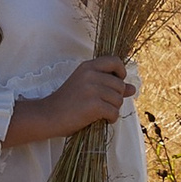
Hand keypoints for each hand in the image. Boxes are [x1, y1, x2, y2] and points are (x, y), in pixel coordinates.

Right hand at [8, 56, 131, 144]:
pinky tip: (103, 120)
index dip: (121, 71)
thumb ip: (109, 85)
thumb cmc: (66, 103)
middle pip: (120, 85)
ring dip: (113, 109)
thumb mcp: (86, 88)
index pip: (114, 60)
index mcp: (88, 67)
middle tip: (104, 105)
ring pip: (118, 100)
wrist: (48, 116)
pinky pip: (114, 112)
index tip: (119, 81)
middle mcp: (90, 74)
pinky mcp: (93, 105)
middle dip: (116, 98)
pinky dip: (111, 119)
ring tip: (101, 113)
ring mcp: (92, 89)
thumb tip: (132, 89)